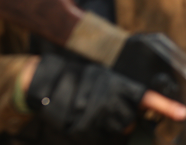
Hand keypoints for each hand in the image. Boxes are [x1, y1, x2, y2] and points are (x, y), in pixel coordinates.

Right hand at [24, 54, 185, 144]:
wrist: (43, 82)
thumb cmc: (73, 77)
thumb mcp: (100, 77)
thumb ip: (121, 93)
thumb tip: (139, 110)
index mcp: (116, 85)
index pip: (146, 98)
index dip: (165, 107)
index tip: (182, 114)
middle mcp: (109, 102)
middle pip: (129, 122)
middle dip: (121, 119)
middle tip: (104, 108)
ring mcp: (96, 118)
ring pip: (115, 131)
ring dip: (107, 126)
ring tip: (90, 112)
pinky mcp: (84, 131)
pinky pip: (97, 138)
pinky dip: (91, 132)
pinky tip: (81, 120)